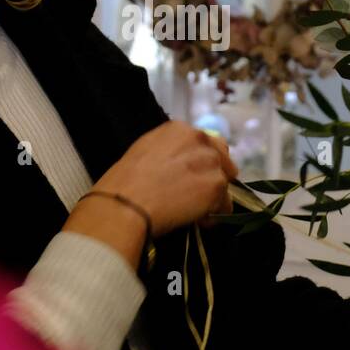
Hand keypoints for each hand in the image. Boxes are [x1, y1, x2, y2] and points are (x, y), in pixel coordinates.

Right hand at [92, 120, 237, 237]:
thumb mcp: (145, 151)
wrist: (126, 203)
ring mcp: (211, 162)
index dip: (199, 163)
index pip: (205, 143)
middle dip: (211, 176)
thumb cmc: (124, 182)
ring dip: (212, 197)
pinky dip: (213, 215)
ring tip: (192, 210)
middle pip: (222, 159)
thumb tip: (179, 166)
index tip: (189, 177)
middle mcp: (200, 139)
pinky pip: (225, 205)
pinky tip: (196, 220)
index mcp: (179, 129)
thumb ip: (169, 151)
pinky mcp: (216, 185)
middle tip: (194, 194)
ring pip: (223, 183)